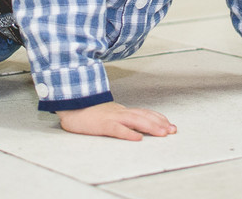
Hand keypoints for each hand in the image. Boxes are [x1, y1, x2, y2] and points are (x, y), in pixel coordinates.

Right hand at [57, 101, 175, 140]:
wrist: (69, 103)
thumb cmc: (86, 111)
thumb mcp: (106, 114)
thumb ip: (119, 118)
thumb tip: (133, 126)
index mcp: (120, 111)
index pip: (143, 113)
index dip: (158, 118)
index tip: (170, 125)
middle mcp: (119, 112)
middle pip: (143, 116)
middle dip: (159, 124)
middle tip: (172, 131)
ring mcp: (111, 117)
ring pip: (134, 121)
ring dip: (150, 127)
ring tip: (162, 133)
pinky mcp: (101, 124)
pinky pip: (116, 129)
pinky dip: (128, 133)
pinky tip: (137, 138)